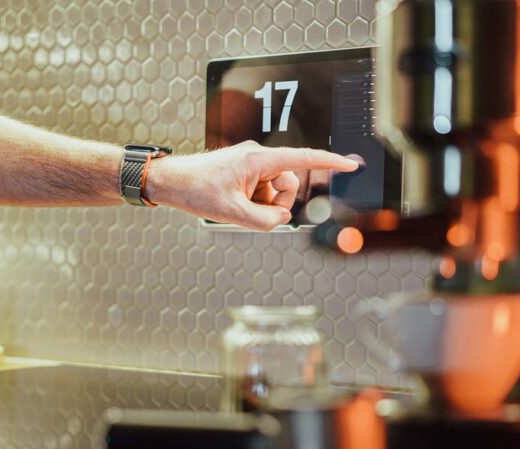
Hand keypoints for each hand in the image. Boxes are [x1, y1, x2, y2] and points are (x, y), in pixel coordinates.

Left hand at [147, 141, 359, 230]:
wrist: (169, 182)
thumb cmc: (195, 190)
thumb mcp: (233, 214)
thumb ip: (266, 221)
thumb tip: (281, 217)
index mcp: (258, 160)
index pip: (302, 159)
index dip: (329, 163)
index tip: (350, 164)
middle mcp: (257, 157)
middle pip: (287, 184)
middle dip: (275, 202)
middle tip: (249, 210)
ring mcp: (250, 164)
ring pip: (273, 191)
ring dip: (261, 204)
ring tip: (236, 206)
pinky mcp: (243, 171)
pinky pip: (260, 190)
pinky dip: (251, 202)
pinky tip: (232, 203)